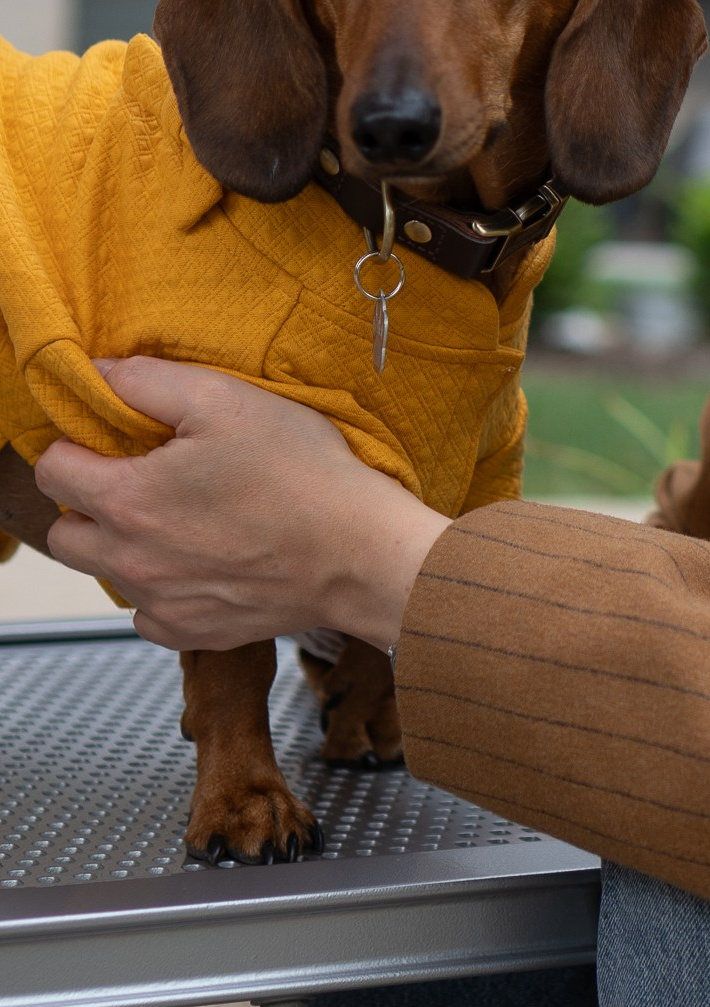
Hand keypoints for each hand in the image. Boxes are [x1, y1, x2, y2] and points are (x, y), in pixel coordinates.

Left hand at [37, 359, 448, 652]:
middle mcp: (131, 560)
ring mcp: (161, 603)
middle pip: (64, 533)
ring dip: (127, 546)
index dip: (78, 446)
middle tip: (143, 482)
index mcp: (127, 500)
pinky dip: (163, 589)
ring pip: (107, 573)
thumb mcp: (225, 399)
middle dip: (89, 504)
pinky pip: (149, 613)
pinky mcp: (193, 632)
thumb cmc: (302, 475)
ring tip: (183, 520)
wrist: (360, 553)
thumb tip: (103, 375)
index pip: (52, 470)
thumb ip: (148, 380)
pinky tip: (204, 561)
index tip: (116, 441)